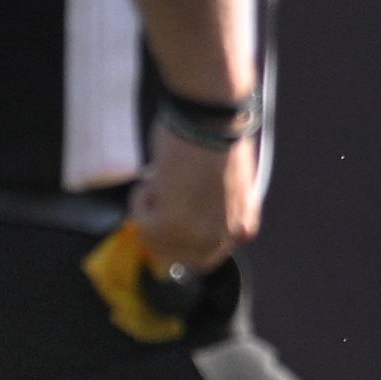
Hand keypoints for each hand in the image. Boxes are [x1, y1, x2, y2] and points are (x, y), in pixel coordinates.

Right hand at [127, 125, 258, 276]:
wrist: (211, 122)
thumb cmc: (217, 138)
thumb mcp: (228, 182)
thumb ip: (216, 207)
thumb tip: (185, 213)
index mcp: (241, 226)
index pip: (206, 257)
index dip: (179, 244)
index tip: (163, 226)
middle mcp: (223, 236)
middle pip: (176, 257)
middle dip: (158, 232)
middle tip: (152, 203)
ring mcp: (197, 233)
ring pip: (153, 242)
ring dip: (147, 212)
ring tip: (157, 182)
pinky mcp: (170, 222)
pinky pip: (141, 224)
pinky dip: (139, 201)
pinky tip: (152, 179)